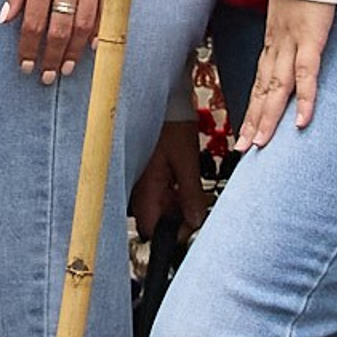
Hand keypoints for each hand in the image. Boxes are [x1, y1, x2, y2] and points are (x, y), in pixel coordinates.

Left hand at [2, 0, 107, 84]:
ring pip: (82, 27)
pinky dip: (97, 33)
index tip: (24, 65)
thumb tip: (5, 18)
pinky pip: (102, 12)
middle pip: (58, 31)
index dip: (28, 48)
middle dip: (49, 58)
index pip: (32, 22)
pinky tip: (91, 50)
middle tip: (44, 78)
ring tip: (65, 69)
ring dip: (73, 53)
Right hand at [129, 115, 210, 236]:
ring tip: (196, 198)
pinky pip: (158, 193)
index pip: (149, 227)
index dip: (169, 234)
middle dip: (176, 221)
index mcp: (146, 187)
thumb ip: (190, 194)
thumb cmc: (172, 125)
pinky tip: (186, 186)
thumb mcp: (187, 162)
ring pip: (157, 207)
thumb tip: (195, 220)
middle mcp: (139, 187)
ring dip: (176, 208)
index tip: (189, 229)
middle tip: (197, 212)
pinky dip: (172, 194)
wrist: (165, 102)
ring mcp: (142, 180)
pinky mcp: (147, 173)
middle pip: (154, 219)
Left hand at [234, 0, 333, 150]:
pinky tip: (302, 121)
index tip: (245, 132)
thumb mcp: (292, 12)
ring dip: (269, 117)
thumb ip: (292, 32)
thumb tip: (294, 44)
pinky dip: (304, 98)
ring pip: (277, 88)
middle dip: (253, 122)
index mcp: (273, 43)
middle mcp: (276, 47)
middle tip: (243, 150)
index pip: (259, 83)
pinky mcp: (311, 38)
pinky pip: (307, 74)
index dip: (252, 109)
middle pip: (262, 91)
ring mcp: (291, 44)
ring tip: (260, 144)